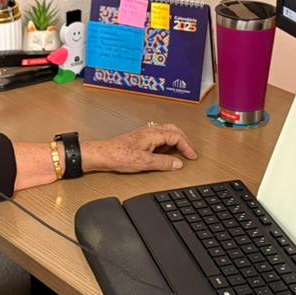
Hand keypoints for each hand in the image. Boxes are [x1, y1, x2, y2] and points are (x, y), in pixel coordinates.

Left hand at [81, 123, 197, 173]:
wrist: (102, 154)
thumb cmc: (118, 155)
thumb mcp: (145, 162)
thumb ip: (163, 163)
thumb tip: (177, 163)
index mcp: (153, 134)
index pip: (177, 137)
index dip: (187, 146)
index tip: (192, 156)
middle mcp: (150, 131)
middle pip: (174, 130)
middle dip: (185, 141)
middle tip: (191, 152)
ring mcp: (145, 134)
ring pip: (167, 131)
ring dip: (177, 140)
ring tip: (182, 151)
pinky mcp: (140, 138)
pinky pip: (159, 136)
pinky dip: (168, 142)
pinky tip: (166, 151)